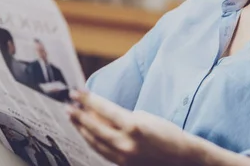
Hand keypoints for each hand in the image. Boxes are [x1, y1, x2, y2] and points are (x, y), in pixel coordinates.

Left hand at [67, 90, 194, 165]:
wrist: (181, 158)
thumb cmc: (167, 133)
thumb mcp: (145, 117)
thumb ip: (121, 116)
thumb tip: (100, 113)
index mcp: (133, 126)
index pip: (103, 109)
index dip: (88, 99)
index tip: (76, 92)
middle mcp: (125, 143)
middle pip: (94, 127)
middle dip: (79, 114)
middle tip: (68, 105)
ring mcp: (122, 156)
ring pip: (94, 141)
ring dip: (81, 128)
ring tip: (72, 117)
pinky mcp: (122, 165)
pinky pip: (101, 151)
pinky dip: (91, 140)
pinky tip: (85, 133)